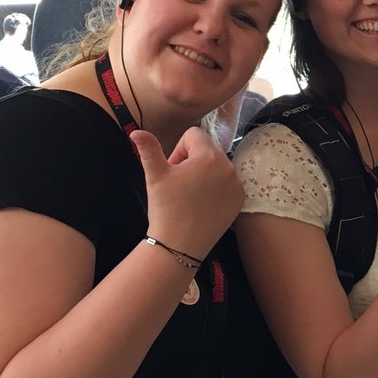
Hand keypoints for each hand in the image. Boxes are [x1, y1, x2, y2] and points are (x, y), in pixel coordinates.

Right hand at [131, 127, 244, 260]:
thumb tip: (136, 131)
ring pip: (218, 165)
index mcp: (209, 156)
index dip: (178, 150)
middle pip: (207, 149)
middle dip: (192, 160)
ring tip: (191, 194)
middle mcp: (228, 166)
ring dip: (204, 173)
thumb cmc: (166, 208)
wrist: (180, 245)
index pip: (193, 135)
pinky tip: (203, 203)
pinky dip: (217, 187)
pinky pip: (228, 181)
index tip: (172, 170)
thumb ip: (148, 149)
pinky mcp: (240, 198)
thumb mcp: (155, 176)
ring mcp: (237, 183)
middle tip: (180, 183)